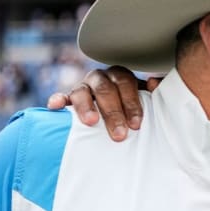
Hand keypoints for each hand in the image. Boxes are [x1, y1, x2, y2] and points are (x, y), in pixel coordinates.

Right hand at [46, 66, 161, 140]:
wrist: (114, 113)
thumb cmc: (131, 108)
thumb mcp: (145, 100)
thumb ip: (153, 92)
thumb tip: (154, 82)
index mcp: (121, 76)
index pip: (126, 84)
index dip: (131, 103)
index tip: (136, 124)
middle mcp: (101, 78)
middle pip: (105, 90)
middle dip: (113, 112)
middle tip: (119, 134)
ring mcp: (83, 87)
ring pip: (82, 91)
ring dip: (86, 106)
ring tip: (90, 122)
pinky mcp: (68, 98)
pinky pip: (61, 96)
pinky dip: (58, 99)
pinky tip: (55, 106)